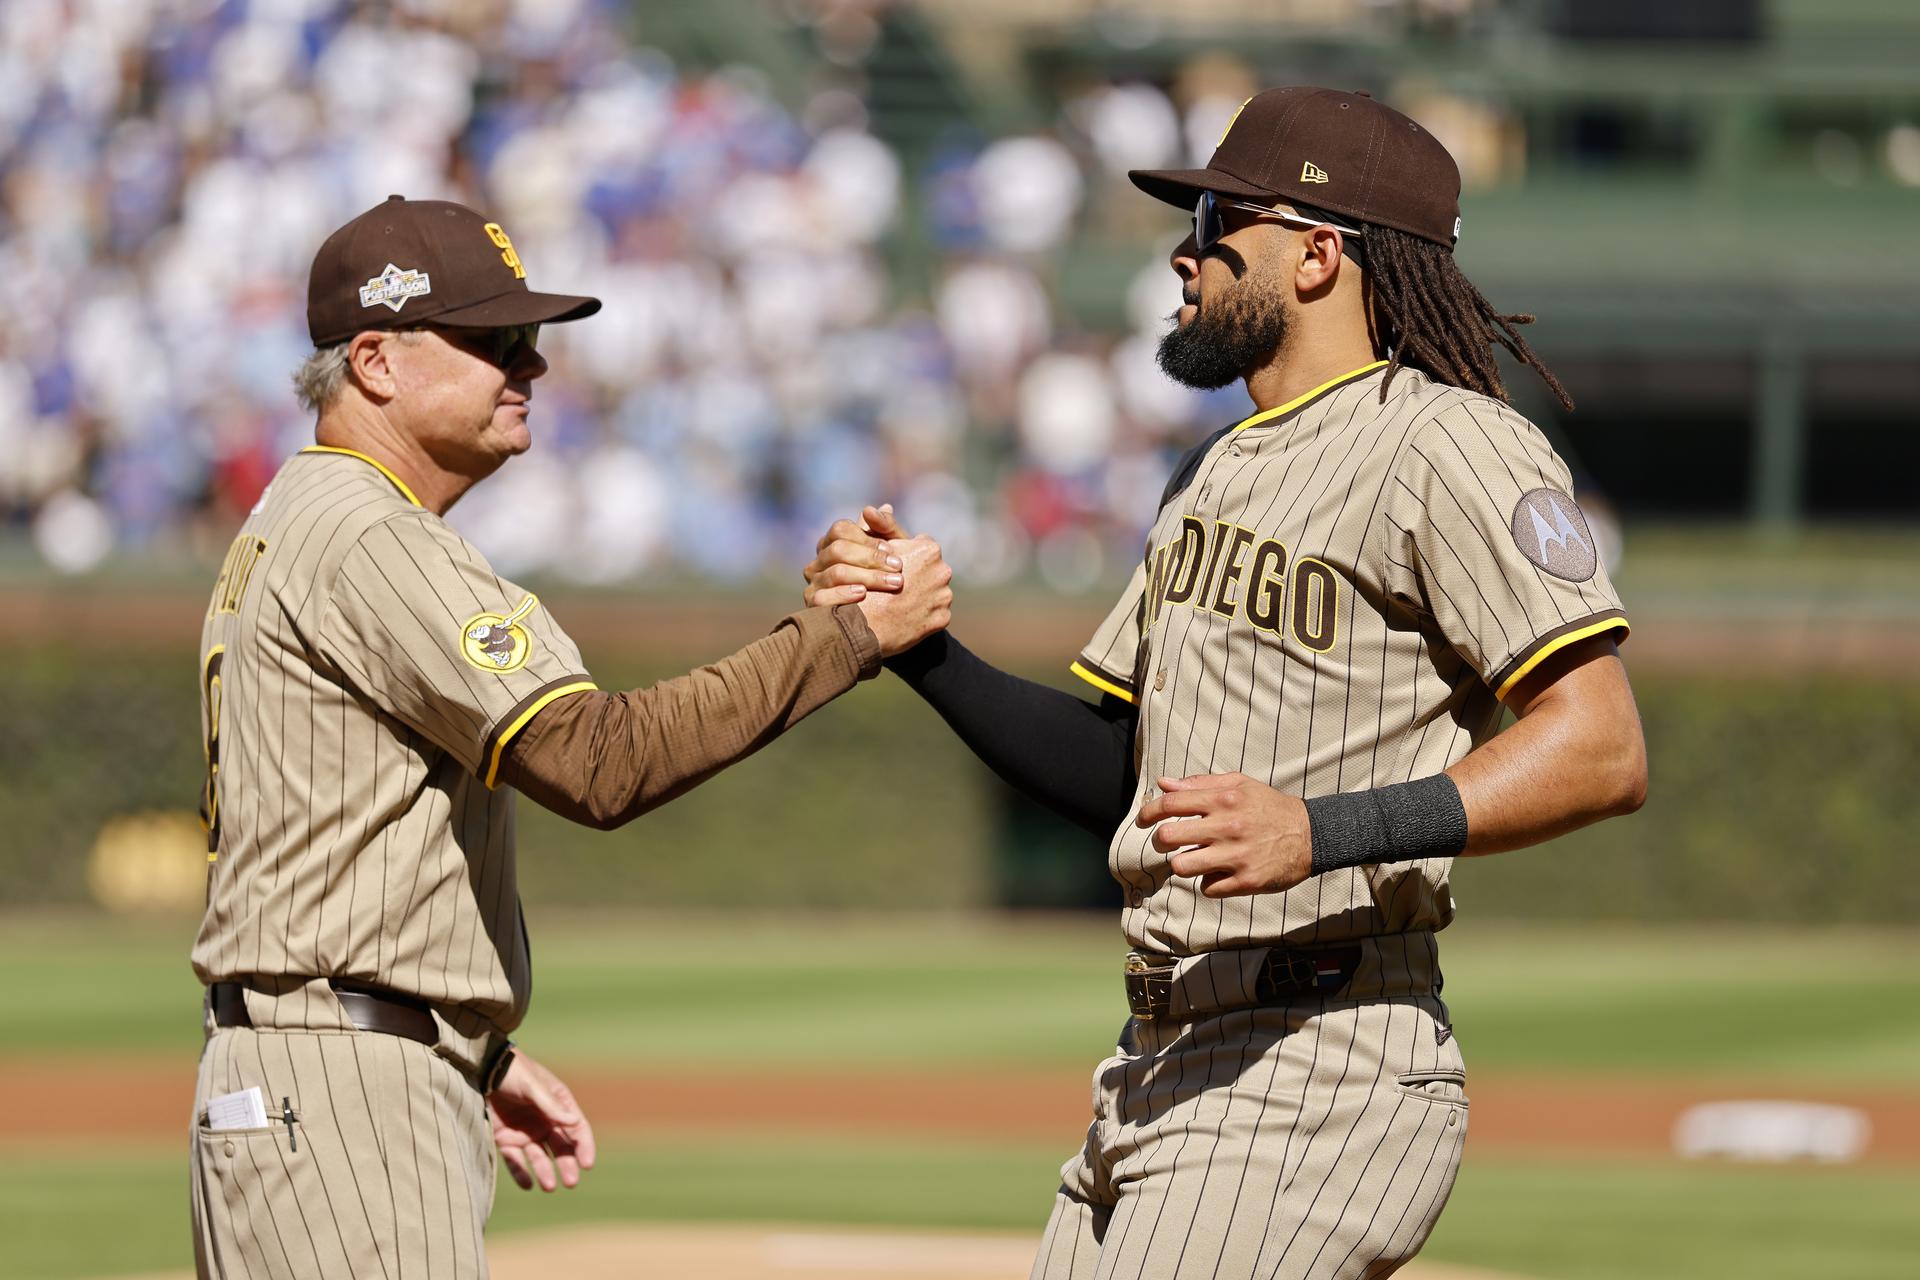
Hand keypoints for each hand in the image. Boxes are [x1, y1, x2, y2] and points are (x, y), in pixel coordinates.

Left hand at [488, 1048, 595, 1191]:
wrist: (480, 1069)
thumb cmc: (512, 1071)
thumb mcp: (533, 1086)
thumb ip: (551, 1105)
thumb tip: (574, 1122)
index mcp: (558, 1104)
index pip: (576, 1128)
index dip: (584, 1146)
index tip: (587, 1163)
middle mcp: (545, 1120)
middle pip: (561, 1147)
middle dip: (567, 1165)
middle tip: (571, 1182)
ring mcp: (525, 1131)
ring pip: (539, 1157)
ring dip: (545, 1171)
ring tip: (549, 1187)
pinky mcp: (505, 1139)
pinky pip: (516, 1160)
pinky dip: (522, 1173)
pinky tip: (528, 1185)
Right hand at [805, 504, 907, 607]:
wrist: (885, 615)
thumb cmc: (888, 576)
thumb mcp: (892, 551)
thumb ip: (888, 529)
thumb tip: (885, 507)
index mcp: (834, 542)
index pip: (841, 530)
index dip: (867, 538)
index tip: (892, 550)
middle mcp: (819, 560)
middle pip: (838, 550)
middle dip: (871, 558)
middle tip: (898, 568)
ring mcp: (814, 582)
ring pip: (836, 573)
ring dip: (868, 577)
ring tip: (893, 583)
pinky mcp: (813, 605)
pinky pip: (822, 598)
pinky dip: (842, 594)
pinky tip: (862, 594)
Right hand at [856, 531, 952, 656]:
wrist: (863, 627)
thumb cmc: (863, 583)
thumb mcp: (870, 549)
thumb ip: (882, 528)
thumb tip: (886, 506)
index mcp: (928, 549)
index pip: (921, 547)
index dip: (904, 556)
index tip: (892, 566)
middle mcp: (943, 570)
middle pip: (930, 569)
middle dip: (916, 575)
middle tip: (895, 586)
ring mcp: (944, 596)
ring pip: (934, 591)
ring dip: (921, 595)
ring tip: (899, 603)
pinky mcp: (943, 618)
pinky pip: (934, 613)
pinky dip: (922, 615)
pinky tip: (905, 618)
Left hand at [1134, 773, 1311, 897]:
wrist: (1312, 834)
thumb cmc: (1269, 808)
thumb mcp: (1239, 785)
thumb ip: (1200, 784)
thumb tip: (1163, 784)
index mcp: (1224, 799)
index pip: (1170, 804)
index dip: (1148, 813)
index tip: (1142, 821)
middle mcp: (1227, 827)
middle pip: (1168, 838)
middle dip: (1162, 841)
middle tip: (1169, 842)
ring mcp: (1236, 856)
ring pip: (1182, 866)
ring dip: (1183, 864)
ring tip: (1194, 858)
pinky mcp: (1246, 881)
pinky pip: (1207, 888)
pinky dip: (1209, 882)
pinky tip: (1220, 873)